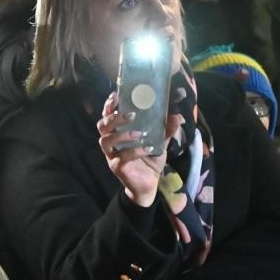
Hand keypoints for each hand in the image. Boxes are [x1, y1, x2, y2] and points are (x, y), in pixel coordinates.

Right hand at [97, 92, 177, 208]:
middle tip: (132, 114)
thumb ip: (166, 130)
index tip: (117, 95)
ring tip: (139, 133)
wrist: (149, 184)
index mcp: (118, 132)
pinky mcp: (117, 166)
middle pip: (102, 125)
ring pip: (106, 140)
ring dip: (121, 134)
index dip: (109, 105)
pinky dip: (135, 151)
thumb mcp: (160, 142)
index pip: (108, 115)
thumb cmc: (150, 160)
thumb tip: (177, 116)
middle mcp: (111, 141)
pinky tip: (147, 148)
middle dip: (113, 117)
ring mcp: (112, 154)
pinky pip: (122, 157)